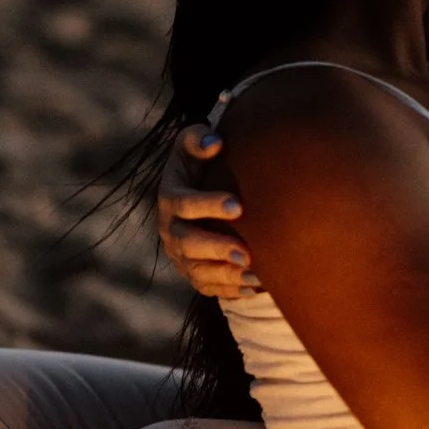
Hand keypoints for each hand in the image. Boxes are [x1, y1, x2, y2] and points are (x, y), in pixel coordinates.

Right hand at [156, 124, 257, 299]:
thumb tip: (214, 142)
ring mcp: (182, 255)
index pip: (183, 203)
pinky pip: (210, 288)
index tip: (238, 206)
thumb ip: (199, 139)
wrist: (201, 194)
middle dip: (217, 249)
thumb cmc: (202, 165)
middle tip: (247, 252)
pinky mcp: (195, 274)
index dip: (207, 205)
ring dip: (227, 275)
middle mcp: (171, 229)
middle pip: (187, 244)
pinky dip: (232, 290)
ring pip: (199, 272)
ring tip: (257, 275)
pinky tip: (257, 287)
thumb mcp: (194, 146)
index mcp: (171, 198)